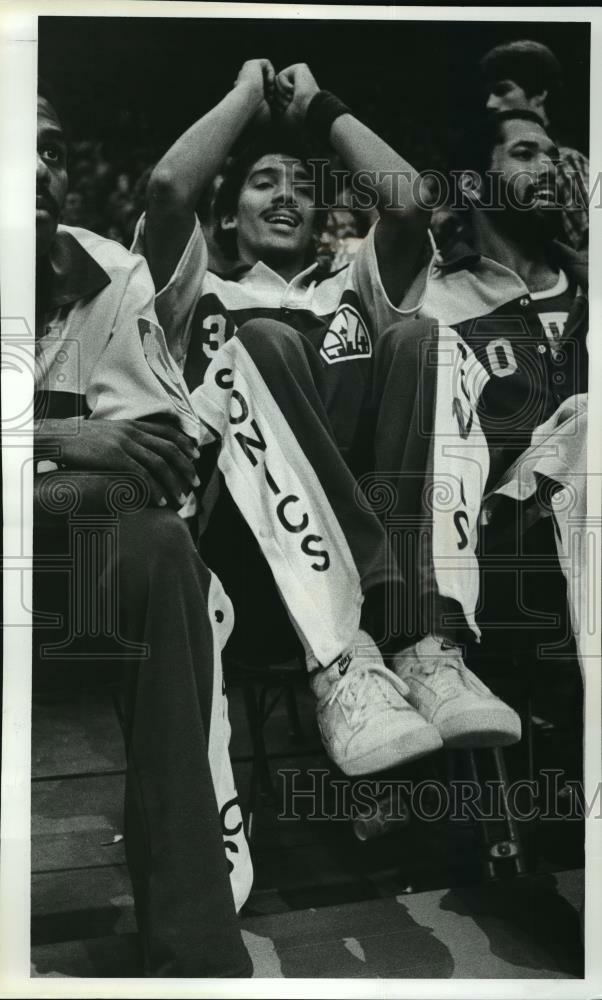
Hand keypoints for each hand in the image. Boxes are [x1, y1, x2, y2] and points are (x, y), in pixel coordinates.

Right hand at [39, 418, 200, 508]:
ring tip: (181, 498)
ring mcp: (123, 443)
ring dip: (174, 482)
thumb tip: (136, 453)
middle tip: (196, 482)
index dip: (185, 442)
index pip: (167, 430)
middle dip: (186, 466)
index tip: (197, 454)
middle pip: (169, 448)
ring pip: (159, 463)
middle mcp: (132, 431)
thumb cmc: (79, 440)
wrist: (57, 437)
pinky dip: (154, 489)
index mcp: (131, 424)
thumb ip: (124, 440)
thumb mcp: (106, 433)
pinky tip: (160, 501)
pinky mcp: (114, 456)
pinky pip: (141, 474)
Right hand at [234, 59, 274, 126]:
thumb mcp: (264, 114)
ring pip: (265, 73)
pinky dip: (271, 73)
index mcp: (244, 93)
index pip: (260, 92)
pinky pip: (266, 64)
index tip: (268, 105)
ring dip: (271, 82)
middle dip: (270, 90)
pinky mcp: (251, 63)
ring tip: (270, 91)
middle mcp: (244, 81)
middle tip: (271, 98)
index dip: (268, 98)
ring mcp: (247, 72)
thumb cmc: (254, 113)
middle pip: (264, 82)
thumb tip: (278, 120)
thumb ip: (271, 113)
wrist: (247, 103)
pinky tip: (269, 83)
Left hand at [274, 63, 319, 127]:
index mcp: (292, 95)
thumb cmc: (297, 117)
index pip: (273, 96)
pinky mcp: (299, 68)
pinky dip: (285, 85)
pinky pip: (281, 76)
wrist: (307, 112)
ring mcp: (298, 75)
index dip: (276, 105)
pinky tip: (295, 89)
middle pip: (273, 87)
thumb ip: (272, 104)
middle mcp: (295, 84)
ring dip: (282, 93)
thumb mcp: (280, 113)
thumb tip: (265, 97)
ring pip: (276, 81)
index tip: (287, 110)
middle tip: (291, 102)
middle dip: (279, 98)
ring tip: (293, 96)